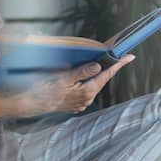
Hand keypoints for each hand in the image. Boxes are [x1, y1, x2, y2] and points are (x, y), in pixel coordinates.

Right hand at [0, 55, 134, 116]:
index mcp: (86, 92)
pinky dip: (86, 82)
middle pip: (101, 79)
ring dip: (96, 75)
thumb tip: (98, 66)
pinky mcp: (74, 104)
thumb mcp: (63, 77)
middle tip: (117, 56)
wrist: (30, 103)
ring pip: (93, 85)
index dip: (119, 64)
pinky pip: (84, 90)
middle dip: (108, 67)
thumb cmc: (44, 89)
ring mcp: (80, 103)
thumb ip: (82, 72)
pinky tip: (84, 76)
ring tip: (100, 63)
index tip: (130, 56)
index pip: (106, 74)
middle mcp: (86, 99)